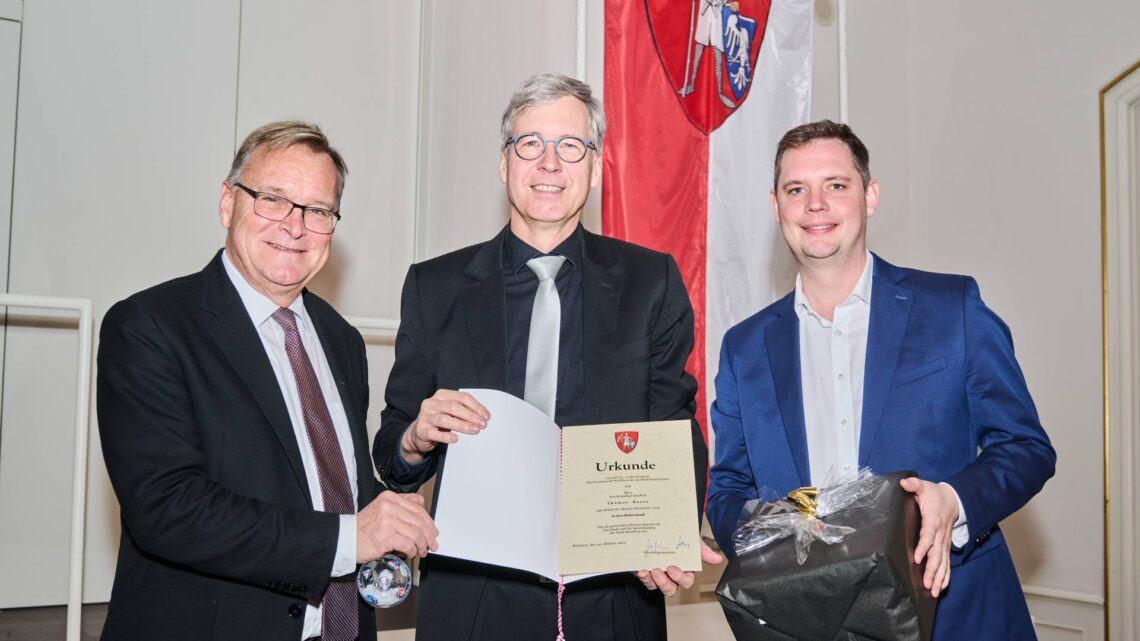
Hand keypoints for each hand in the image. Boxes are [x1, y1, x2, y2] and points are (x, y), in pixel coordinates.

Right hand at [356, 491, 438, 562]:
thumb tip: (423, 516)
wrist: (345, 539)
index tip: (432, 530)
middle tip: (432, 543)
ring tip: (422, 551)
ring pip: (416, 532)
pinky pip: (408, 544)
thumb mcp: (382, 509)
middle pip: (419, 520)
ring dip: (422, 545)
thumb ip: (401, 508)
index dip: (429, 520)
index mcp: (390, 497)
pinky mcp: (386, 536)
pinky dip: (412, 551)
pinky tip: (411, 553)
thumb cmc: (363, 527)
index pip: (418, 506)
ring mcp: (387, 520)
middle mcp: (389, 506)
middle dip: (429, 534)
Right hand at [400, 389, 489, 464]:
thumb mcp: (450, 412)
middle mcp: (431, 403)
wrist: (418, 433)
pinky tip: (456, 439)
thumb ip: (463, 410)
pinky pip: (435, 433)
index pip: (461, 397)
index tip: (486, 416)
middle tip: (483, 424)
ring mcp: (425, 416)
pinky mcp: (421, 430)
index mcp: (441, 395)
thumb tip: (482, 416)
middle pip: (454, 407)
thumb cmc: (439, 420)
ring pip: (445, 419)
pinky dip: (446, 436)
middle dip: (471, 416)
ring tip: (475, 430)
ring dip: (462, 425)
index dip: (476, 406)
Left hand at [635, 541, 723, 596]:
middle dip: (664, 583)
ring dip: (653, 581)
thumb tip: (718, 559)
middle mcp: (671, 575)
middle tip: (658, 570)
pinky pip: (646, 581)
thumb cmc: (680, 535)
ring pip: (657, 587)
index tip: (671, 568)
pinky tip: (641, 570)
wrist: (661, 525)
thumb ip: (703, 551)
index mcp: (685, 569)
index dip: (680, 578)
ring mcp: (658, 574)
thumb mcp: (692, 540)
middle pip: (671, 589)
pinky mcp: (646, 572)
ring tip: (648, 571)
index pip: (686, 581)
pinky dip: (644, 577)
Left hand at [899, 477, 958, 597]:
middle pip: (937, 554)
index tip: (918, 558)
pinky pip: (947, 564)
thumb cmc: (934, 495)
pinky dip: (945, 577)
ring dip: (938, 577)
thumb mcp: (924, 486)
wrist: (954, 499)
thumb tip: (904, 483)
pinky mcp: (945, 547)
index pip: (928, 535)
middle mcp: (940, 534)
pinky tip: (940, 589)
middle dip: (933, 570)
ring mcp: (944, 542)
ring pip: (943, 562)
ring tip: (933, 591)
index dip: (924, 546)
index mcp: (933, 520)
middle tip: (927, 583)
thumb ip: (914, 485)